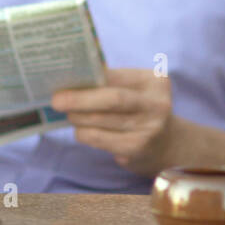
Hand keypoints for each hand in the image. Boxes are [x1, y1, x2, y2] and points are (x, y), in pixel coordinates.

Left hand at [50, 68, 174, 176]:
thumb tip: (72, 79)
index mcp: (155, 81)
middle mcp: (157, 104)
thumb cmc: (141, 110)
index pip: (117, 76)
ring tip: (68, 114)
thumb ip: (112, 83)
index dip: (90, 77)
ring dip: (79, 117)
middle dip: (80, 99)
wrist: (167, 144)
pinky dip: (85, 134)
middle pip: (112, 99)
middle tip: (57, 100)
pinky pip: (101, 139)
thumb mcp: (137, 91)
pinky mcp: (137, 148)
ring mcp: (149, 128)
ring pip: (102, 121)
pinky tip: (80, 130)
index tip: (66, 76)